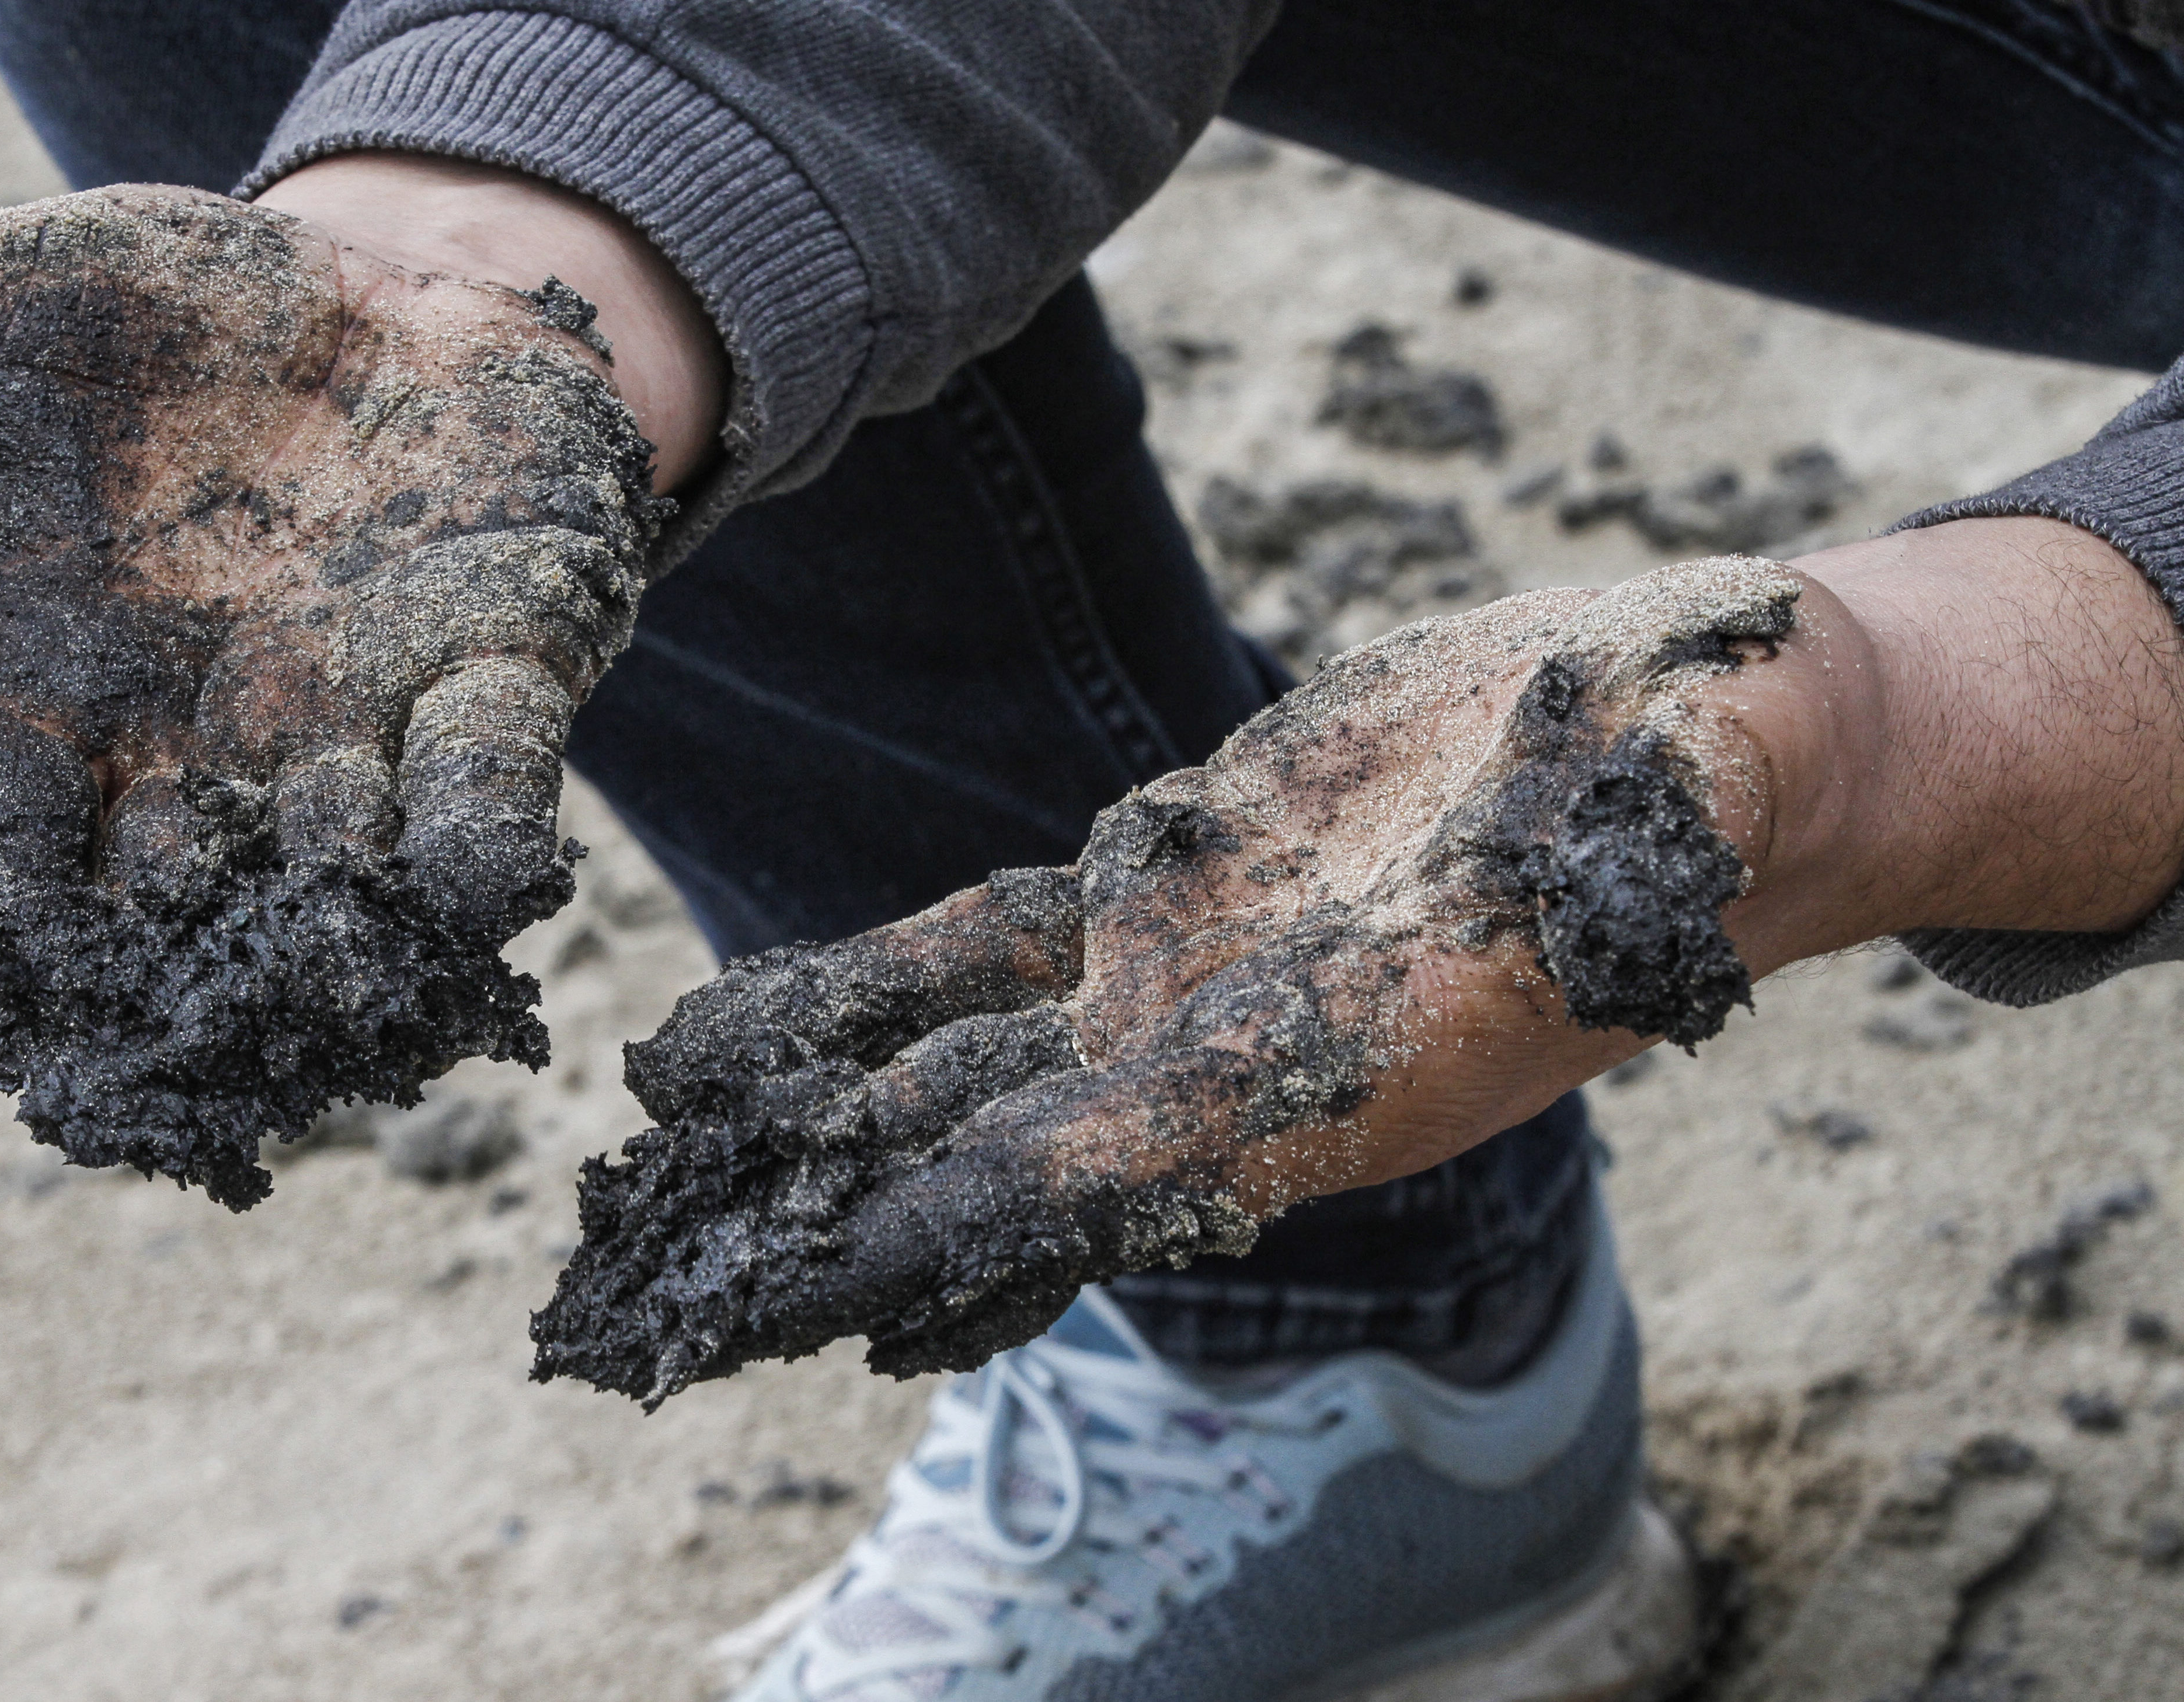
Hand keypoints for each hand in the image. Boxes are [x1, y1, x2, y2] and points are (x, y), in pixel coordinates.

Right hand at [0, 184, 702, 1208]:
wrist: (356, 280)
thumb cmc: (142, 320)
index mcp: (47, 708)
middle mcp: (196, 758)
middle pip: (168, 920)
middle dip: (174, 992)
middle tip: (175, 1064)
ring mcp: (350, 729)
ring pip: (342, 885)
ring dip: (341, 949)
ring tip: (339, 1003)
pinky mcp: (497, 670)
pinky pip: (492, 784)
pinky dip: (488, 844)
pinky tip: (494, 894)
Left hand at [534, 525, 2183, 1404]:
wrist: (1694, 734)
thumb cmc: (1718, 775)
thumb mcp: (1684, 800)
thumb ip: (1625, 854)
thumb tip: (1621, 858)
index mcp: (1331, 1079)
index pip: (1098, 1176)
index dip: (941, 1232)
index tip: (787, 1292)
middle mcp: (1229, 1061)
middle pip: (977, 1167)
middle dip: (816, 1228)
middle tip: (648, 1301)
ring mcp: (1181, 979)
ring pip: (951, 1068)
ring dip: (802, 1111)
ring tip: (649, 1151)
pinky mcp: (1163, 881)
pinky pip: (976, 954)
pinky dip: (865, 992)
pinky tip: (745, 1029)